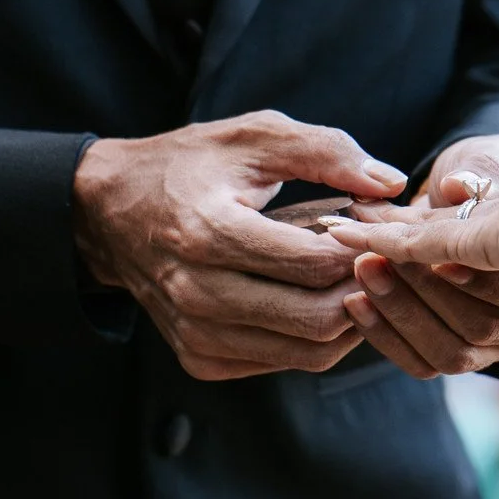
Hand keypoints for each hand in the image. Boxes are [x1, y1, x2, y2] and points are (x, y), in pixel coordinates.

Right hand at [73, 111, 408, 380]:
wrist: (109, 215)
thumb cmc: (189, 167)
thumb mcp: (252, 136)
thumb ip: (325, 151)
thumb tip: (389, 183)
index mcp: (209, 231)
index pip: (313, 263)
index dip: (362, 248)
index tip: (379, 228)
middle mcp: (197, 291)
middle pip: (316, 317)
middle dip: (365, 291)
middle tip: (381, 260)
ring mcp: (196, 333)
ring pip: (308, 351)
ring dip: (349, 319)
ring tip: (360, 279)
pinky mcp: (200, 357)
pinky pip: (284, 362)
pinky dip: (316, 337)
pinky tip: (322, 299)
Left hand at [334, 134, 498, 378]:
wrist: (470, 205)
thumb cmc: (491, 179)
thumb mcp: (490, 163)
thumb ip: (481, 172)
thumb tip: (456, 185)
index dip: (481, 282)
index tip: (434, 256)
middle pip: (486, 329)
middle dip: (426, 293)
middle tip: (378, 257)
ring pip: (453, 354)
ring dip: (400, 313)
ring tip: (364, 271)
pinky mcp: (462, 355)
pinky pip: (422, 364)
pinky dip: (384, 334)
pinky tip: (355, 301)